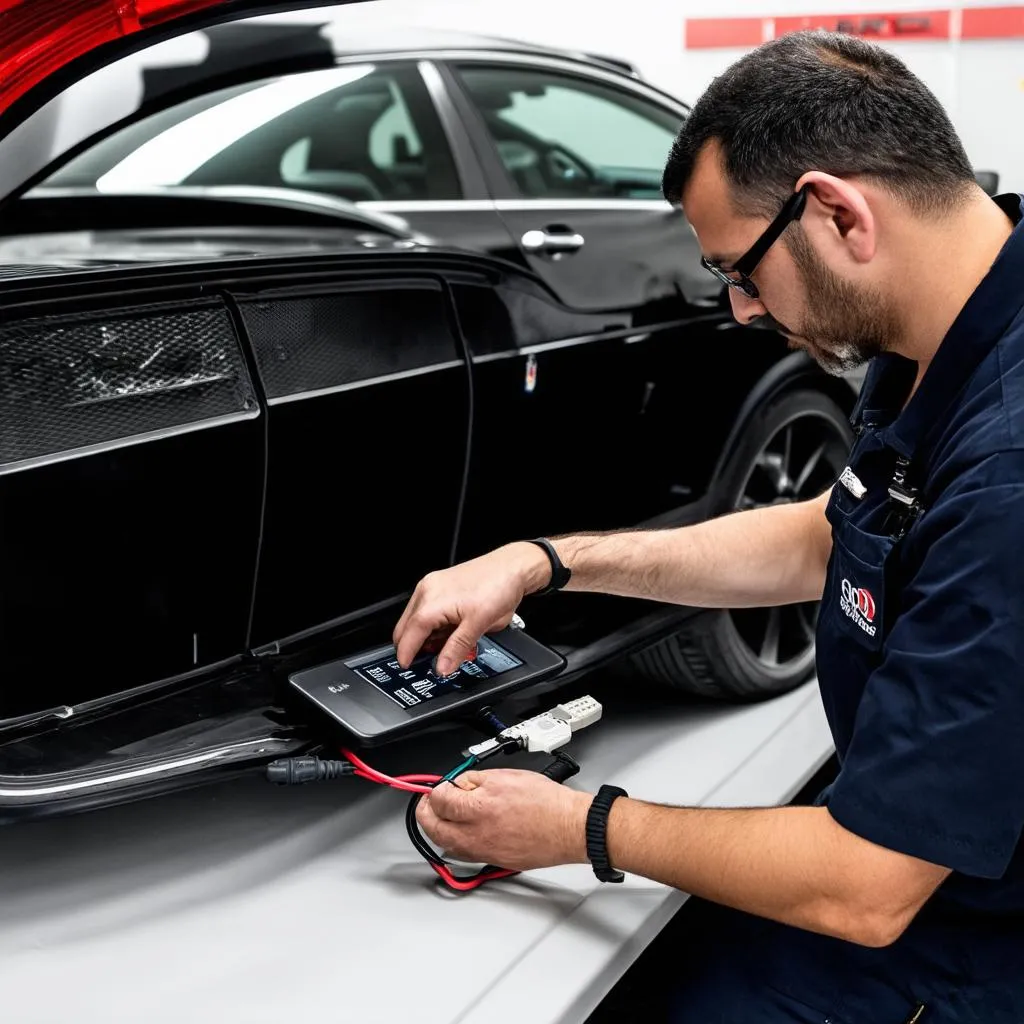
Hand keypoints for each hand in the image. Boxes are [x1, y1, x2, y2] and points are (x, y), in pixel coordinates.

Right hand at [393, 543, 551, 673]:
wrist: (513, 567)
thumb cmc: (499, 586)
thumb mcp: (479, 624)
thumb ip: (457, 648)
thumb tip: (442, 668)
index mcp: (432, 601)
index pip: (408, 634)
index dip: (406, 654)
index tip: (406, 667)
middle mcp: (428, 590)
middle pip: (406, 626)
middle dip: (412, 646)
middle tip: (426, 662)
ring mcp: (433, 585)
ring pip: (415, 618)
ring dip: (424, 635)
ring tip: (445, 646)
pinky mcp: (441, 584)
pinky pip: (426, 609)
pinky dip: (432, 624)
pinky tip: (448, 631)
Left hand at [416, 769, 591, 870]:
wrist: (567, 827)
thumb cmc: (544, 802)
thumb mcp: (505, 775)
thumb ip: (475, 779)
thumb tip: (457, 784)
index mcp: (477, 808)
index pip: (438, 800)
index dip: (434, 790)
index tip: (438, 786)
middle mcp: (474, 834)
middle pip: (433, 828)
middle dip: (426, 813)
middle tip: (429, 802)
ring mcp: (482, 851)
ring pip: (445, 845)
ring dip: (437, 829)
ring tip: (441, 816)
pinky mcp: (492, 861)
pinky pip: (463, 854)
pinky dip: (454, 843)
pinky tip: (460, 833)